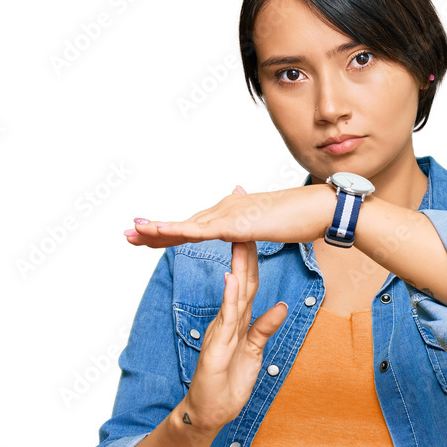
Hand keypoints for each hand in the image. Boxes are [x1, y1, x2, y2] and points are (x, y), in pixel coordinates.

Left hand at [124, 182, 334, 247]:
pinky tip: (158, 234)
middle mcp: (225, 209)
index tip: (147, 237)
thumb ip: (252, 228)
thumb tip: (241, 229)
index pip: (194, 227)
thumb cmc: (301, 219)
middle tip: (127, 235)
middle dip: (154, 231)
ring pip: (185, 225)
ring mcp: (229, 214)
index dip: (170, 233)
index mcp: (231, 213)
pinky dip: (176, 231)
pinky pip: (200, 230)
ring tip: (132, 233)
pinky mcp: (235, 224)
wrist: (319, 209)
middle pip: (183, 224)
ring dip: (157, 230)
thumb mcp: (269, 227)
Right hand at [181, 216, 287, 435]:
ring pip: (231, 292)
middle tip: (246, 218)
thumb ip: (265, 328)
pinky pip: (226, 318)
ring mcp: (221, 330)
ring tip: (239, 237)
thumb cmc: (228, 383)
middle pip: (239, 278)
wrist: (209, 411)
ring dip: (236, 265)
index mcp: (237, 318)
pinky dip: (230, 298)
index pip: (247, 280)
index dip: (254, 254)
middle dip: (244, 248)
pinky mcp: (217, 346)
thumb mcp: (254, 352)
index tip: (259, 228)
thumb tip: (282, 305)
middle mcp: (227, 319)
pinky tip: (232, 279)